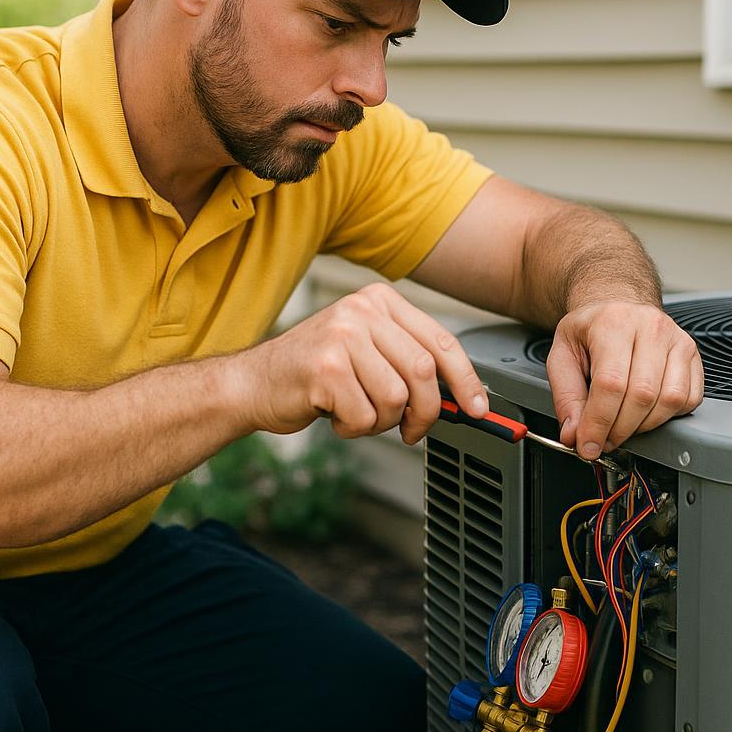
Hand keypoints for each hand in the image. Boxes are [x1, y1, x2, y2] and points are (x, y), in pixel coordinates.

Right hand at [243, 283, 489, 443]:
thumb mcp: (367, 352)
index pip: (441, 340)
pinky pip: (365, 417)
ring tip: (355, 412)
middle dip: (425, 412)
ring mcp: (342, 337)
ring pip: (396, 398)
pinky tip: (333, 414)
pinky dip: (353, 429)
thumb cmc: (314, 373)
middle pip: (424, 372)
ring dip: (380, 422)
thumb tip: (460, 396)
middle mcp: (362, 311)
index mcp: (379, 301)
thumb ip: (408, 362)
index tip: (478, 408)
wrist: (253, 383)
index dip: (465, 380)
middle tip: (410, 430)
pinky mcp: (324, 368)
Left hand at [546, 301, 703, 459]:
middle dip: (620, 429)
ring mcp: (677, 340)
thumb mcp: (562, 355)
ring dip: (643, 426)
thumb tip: (575, 434)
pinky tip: (646, 411)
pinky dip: (667, 416)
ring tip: (623, 425)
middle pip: (642, 395)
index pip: (611, 383)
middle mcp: (650, 327)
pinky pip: (688, 399)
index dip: (599, 422)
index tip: (588, 445)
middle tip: (603, 440)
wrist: (617, 306)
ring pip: (669, 400)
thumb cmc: (591, 330)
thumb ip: (566, 397)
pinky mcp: (692, 354)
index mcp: (613, 323)